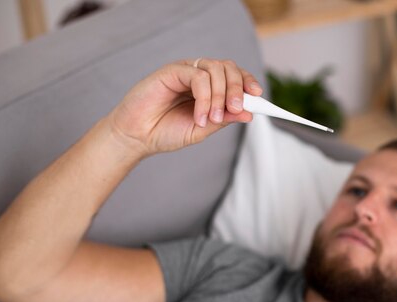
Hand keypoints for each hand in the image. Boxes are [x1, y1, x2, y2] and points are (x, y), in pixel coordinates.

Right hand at [106, 58, 262, 156]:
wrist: (138, 137)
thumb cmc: (166, 132)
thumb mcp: (203, 129)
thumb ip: (224, 119)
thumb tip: (248, 113)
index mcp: (209, 89)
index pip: (234, 76)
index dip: (248, 82)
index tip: (258, 96)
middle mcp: (199, 76)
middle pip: (228, 68)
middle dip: (237, 88)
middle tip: (237, 108)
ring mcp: (186, 72)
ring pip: (215, 69)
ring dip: (220, 95)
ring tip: (212, 117)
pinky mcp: (172, 71)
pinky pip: (197, 76)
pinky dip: (204, 97)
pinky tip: (199, 116)